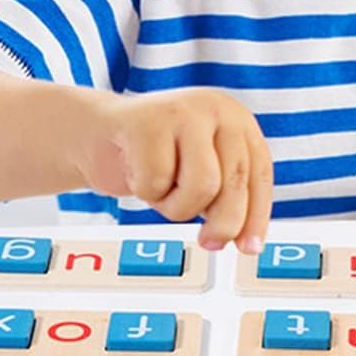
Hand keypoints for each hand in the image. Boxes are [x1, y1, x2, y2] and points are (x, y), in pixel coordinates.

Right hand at [76, 87, 272, 252]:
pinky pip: (157, 181)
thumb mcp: (201, 172)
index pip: (258, 173)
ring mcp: (183, 111)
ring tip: (163, 190)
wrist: (97, 134)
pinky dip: (146, 191)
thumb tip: (246, 239)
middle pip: (234, 181)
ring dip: (178, 205)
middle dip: (224, 222)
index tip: (249, 247)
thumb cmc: (152, 157)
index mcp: (236, 119)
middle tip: (209, 241)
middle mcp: (215, 108)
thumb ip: (226, 196)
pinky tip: (138, 172)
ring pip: (203, 186)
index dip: (256, 215)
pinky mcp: (147, 121)